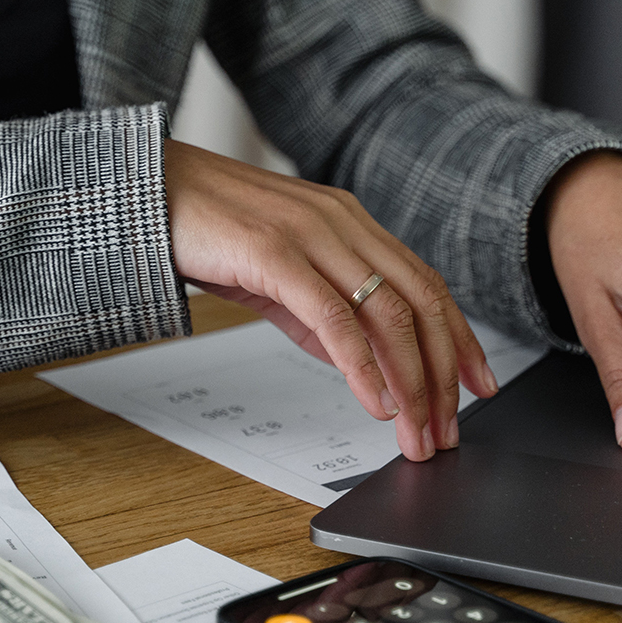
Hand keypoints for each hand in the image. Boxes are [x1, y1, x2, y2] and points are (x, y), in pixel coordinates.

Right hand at [164, 140, 497, 461]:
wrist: (142, 191)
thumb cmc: (206, 228)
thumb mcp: (280, 273)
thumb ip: (321, 312)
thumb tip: (360, 362)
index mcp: (350, 223)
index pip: (426, 284)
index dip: (460, 338)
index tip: (479, 385)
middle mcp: (342, 223)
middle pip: (420, 303)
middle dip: (444, 374)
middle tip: (450, 428)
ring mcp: (311, 235)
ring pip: (387, 314)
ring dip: (411, 382)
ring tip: (416, 431)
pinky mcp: (275, 254)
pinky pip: (334, 318)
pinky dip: (362, 367)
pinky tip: (374, 402)